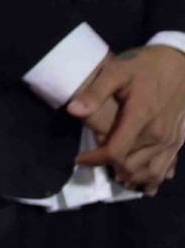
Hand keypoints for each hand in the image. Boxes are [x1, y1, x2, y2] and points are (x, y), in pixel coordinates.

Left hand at [71, 46, 184, 193]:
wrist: (181, 63)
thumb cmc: (145, 65)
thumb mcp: (116, 70)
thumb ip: (95, 92)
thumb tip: (73, 111)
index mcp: (141, 118)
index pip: (115, 151)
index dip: (95, 159)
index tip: (79, 159)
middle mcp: (159, 134)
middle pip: (132, 166)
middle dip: (112, 169)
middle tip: (95, 163)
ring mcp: (172, 139)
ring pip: (152, 172)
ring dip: (133, 178)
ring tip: (116, 177)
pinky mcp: (179, 139)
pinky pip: (169, 166)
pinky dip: (156, 177)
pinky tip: (147, 183)